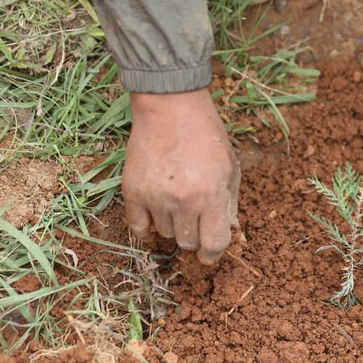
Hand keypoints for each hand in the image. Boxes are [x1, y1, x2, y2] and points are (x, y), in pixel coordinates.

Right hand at [123, 89, 239, 264]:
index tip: (209, 255)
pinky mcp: (132, 191)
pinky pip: (137, 228)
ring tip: (175, 199)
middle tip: (193, 217)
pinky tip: (155, 215)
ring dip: (171, 224)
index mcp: (211, 195)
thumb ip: (229, 203)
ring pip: (164, 234)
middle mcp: (183, 201)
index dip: (213, 254)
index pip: (214, 243)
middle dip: (193, 235)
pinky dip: (146, 227)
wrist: (170, 107)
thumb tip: (227, 233)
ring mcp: (155, 197)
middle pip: (188, 243)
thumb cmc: (206, 136)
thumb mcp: (230, 168)